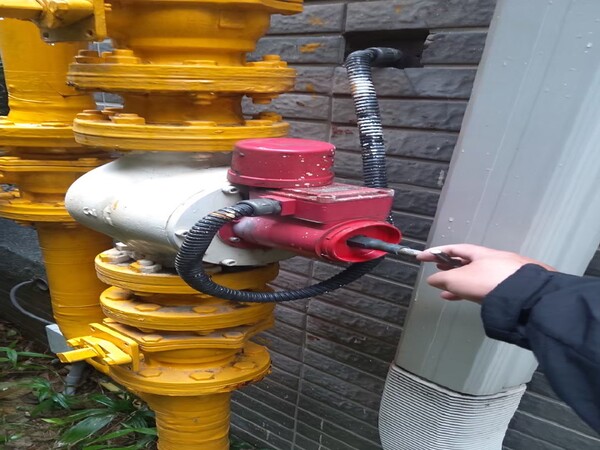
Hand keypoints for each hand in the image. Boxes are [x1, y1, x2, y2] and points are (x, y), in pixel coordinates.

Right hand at [416, 244, 554, 302]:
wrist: (527, 296)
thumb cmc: (488, 282)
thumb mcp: (458, 280)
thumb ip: (442, 279)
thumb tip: (432, 279)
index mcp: (480, 253)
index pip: (453, 249)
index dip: (435, 252)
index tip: (421, 257)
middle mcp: (494, 259)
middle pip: (467, 261)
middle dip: (450, 266)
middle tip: (438, 270)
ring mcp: (506, 273)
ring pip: (478, 275)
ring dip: (461, 281)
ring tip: (448, 291)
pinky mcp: (514, 287)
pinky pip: (488, 287)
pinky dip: (474, 291)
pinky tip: (467, 298)